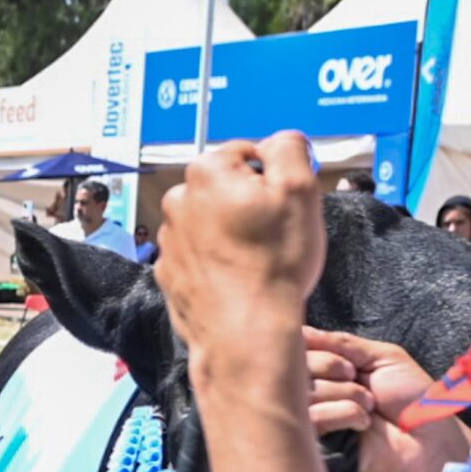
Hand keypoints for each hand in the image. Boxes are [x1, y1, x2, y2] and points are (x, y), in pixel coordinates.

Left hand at [155, 131, 324, 363]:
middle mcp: (179, 200)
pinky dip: (216, 259)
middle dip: (249, 203)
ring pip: (211, 220)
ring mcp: (171, 237)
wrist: (245, 329)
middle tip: (273, 232)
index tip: (283, 203)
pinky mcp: (170, 269)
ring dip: (231, 232)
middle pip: (225, 187)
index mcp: (207, 171)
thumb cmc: (273, 263)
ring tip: (255, 258)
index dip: (272, 177)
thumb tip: (280, 141)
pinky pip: (199, 253)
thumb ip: (289, 149)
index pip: (247, 153)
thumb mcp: (300, 189)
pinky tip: (237, 275)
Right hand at [303, 328, 470, 471]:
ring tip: (369, 406)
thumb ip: (340, 342)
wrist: (429, 439)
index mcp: (329, 369)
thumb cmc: (412, 398)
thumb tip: (299, 330)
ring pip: (304, 391)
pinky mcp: (315, 443)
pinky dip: (344, 414)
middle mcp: (315, 390)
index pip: (297, 348)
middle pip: (295, 367)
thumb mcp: (383, 357)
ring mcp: (312, 417)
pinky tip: (362, 424)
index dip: (318, 350)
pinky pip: (312, 417)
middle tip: (359, 381)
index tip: (348, 363)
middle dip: (333, 369)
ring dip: (346, 394)